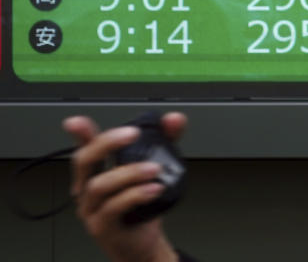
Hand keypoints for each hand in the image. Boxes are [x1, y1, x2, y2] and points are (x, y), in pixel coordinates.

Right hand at [63, 113, 186, 261]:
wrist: (141, 244)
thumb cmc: (142, 206)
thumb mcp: (153, 170)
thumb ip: (165, 142)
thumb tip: (175, 119)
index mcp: (97, 171)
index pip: (85, 148)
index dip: (80, 133)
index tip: (76, 121)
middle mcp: (88, 189)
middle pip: (85, 161)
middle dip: (107, 143)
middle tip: (132, 133)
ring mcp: (92, 209)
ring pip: (100, 185)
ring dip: (129, 173)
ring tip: (155, 170)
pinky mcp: (103, 227)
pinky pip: (113, 208)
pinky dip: (136, 195)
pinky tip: (154, 189)